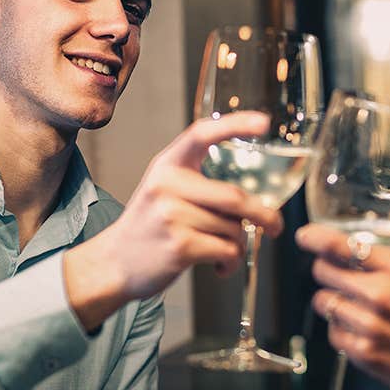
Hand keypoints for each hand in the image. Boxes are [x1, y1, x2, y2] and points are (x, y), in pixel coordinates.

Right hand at [64, 113, 283, 330]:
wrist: (114, 263)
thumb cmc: (152, 226)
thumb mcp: (165, 190)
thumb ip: (200, 182)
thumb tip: (256, 197)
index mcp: (167, 165)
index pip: (201, 134)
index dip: (234, 125)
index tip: (263, 123)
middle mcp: (167, 185)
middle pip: (234, 197)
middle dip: (264, 215)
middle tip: (275, 225)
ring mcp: (171, 215)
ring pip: (233, 228)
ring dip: (237, 244)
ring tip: (221, 251)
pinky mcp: (179, 246)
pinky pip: (227, 251)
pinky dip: (231, 262)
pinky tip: (218, 266)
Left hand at [295, 223, 389, 389]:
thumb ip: (384, 267)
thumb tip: (346, 255)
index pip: (340, 244)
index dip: (316, 239)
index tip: (305, 236)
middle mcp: (381, 293)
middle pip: (323, 271)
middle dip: (326, 274)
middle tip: (339, 281)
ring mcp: (369, 324)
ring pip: (323, 302)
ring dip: (334, 305)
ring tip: (359, 312)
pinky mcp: (363, 353)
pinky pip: (333, 333)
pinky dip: (342, 332)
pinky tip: (364, 334)